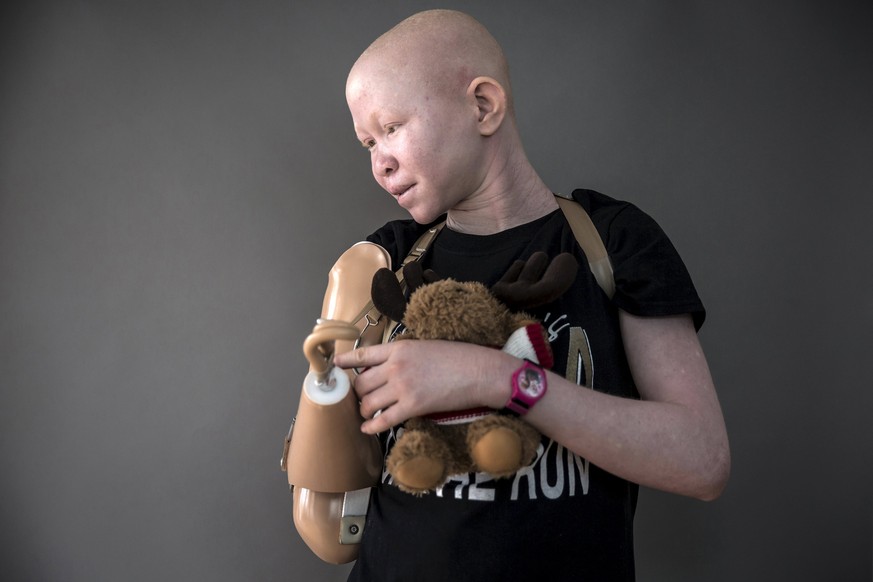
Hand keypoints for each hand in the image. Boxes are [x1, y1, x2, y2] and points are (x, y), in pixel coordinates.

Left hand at [334, 340, 513, 433]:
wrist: (479, 371)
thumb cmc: (457, 358)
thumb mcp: (425, 347)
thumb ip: (402, 355)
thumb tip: (386, 367)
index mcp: (399, 349)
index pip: (362, 355)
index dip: (345, 361)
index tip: (334, 365)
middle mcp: (395, 367)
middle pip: (361, 383)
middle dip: (357, 393)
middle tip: (362, 398)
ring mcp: (402, 387)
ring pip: (367, 402)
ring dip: (364, 410)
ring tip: (368, 412)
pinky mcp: (412, 406)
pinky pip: (383, 419)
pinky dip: (372, 426)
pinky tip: (368, 428)